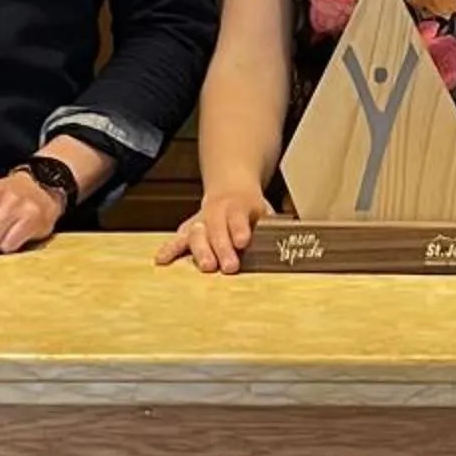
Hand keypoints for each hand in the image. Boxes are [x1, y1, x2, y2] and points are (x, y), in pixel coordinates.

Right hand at [153, 190, 270, 272]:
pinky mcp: (189, 229)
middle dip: (222, 247)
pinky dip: (170, 249)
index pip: (238, 216)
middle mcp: (217, 212)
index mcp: (239, 206)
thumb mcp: (266, 212)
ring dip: (201, 251)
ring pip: (197, 233)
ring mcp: (201, 220)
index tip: (242, 241)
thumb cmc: (251, 208)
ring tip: (206, 267)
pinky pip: (179, 239)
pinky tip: (161, 260)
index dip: (239, 228)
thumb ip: (274, 227)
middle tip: (229, 266)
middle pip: (217, 228)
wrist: (230, 188)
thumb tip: (293, 241)